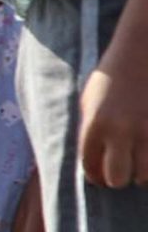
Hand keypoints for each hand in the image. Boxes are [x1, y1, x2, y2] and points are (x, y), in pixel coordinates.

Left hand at [81, 53, 147, 189]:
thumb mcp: (90, 103)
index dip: (96, 176)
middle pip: (118, 179)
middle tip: (122, 171)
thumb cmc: (112, 78)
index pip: (91, 168)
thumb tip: (93, 167)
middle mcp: (122, 132)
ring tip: (140, 161)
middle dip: (119, 178)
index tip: (100, 176)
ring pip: (146, 176)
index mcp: (95, 125)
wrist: (141, 51)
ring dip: (142, 174)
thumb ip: (90, 134)